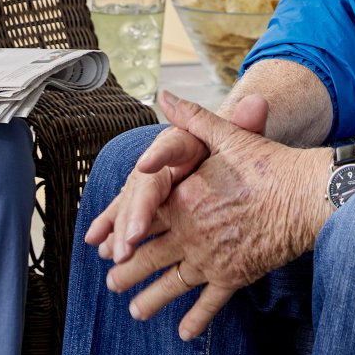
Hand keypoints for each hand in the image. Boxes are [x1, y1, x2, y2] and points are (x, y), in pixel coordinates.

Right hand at [85, 95, 270, 262]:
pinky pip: (123, 212)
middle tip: (131, 240)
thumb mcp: (239, 137)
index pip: (169, 146)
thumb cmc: (231, 148)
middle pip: (143, 185)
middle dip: (135, 213)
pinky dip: (109, 227)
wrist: (218, 155)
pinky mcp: (141, 198)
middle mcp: (159, 160)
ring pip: (129, 203)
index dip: (158, 156)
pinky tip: (96, 242)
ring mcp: (146, 180)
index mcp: (181, 141)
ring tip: (114, 252)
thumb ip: (244, 122)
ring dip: (119, 228)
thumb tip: (258, 102)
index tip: (147, 165)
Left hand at [105, 92, 322, 340]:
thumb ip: (193, 119)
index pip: (143, 218)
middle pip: (149, 256)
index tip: (106, 245)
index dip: (122, 233)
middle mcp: (191, 233)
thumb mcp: (228, 136)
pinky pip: (210, 302)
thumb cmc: (270, 164)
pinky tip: (185, 334)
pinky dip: (197, 319)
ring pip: (173, 284)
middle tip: (112, 282)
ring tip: (136, 312)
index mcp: (184, 199)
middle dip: (128, 272)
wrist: (308, 197)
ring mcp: (212, 258)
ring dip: (152, 299)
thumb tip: (165, 96)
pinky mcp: (235, 276)